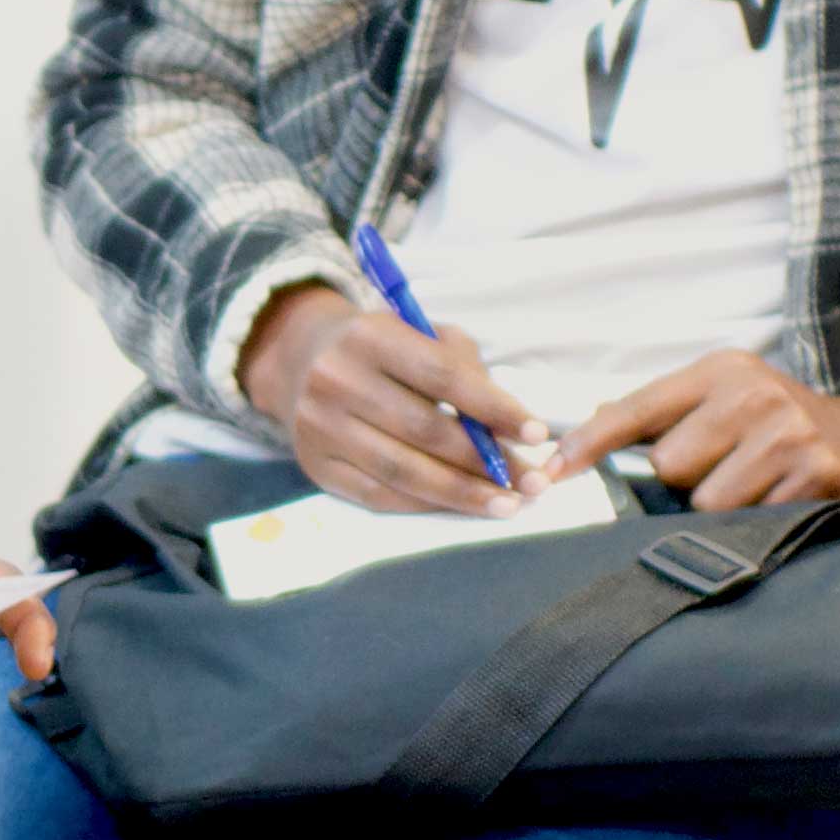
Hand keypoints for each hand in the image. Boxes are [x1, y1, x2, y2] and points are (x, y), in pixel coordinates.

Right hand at [240, 279, 551, 515]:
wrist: (303, 362)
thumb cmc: (383, 348)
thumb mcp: (420, 333)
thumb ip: (464, 366)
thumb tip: (506, 429)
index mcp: (368, 337)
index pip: (441, 376)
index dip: (493, 408)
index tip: (536, 433)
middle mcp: (337, 381)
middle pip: (425, 431)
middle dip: (487, 462)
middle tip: (533, 482)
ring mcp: (321, 428)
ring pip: (404, 471)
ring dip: (464, 494)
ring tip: (508, 505)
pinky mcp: (316, 467)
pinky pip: (379, 496)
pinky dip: (427, 505)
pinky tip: (461, 507)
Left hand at [552, 355, 839, 509]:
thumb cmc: (788, 428)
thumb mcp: (731, 401)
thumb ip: (665, 417)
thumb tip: (581, 437)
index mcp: (720, 371)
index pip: (634, 408)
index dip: (587, 444)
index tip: (548, 473)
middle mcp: (752, 392)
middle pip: (668, 466)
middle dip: (682, 487)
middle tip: (722, 477)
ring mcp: (787, 431)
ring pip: (706, 502)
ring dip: (721, 512)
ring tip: (756, 492)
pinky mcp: (817, 473)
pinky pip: (752, 521)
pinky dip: (760, 524)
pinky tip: (784, 503)